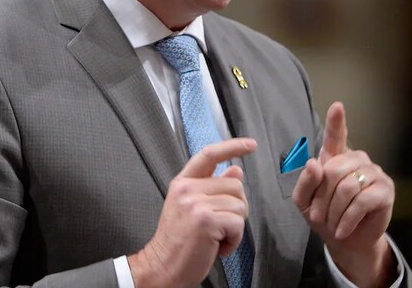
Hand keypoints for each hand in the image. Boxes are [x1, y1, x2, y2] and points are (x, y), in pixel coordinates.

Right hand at [129, 138, 256, 287]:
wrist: (161, 267)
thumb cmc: (178, 241)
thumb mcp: (192, 208)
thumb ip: (213, 187)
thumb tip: (235, 170)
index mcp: (183, 182)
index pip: (209, 154)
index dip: (232, 146)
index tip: (250, 144)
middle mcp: (187, 189)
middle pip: (235, 185)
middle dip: (236, 208)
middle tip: (220, 226)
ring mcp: (195, 203)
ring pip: (239, 205)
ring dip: (235, 227)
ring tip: (216, 237)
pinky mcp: (206, 220)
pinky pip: (238, 224)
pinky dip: (234, 240)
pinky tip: (218, 247)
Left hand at [292, 102, 395, 286]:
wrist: (346, 241)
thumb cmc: (325, 216)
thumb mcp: (305, 202)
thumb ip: (305, 182)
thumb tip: (314, 163)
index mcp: (335, 157)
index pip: (335, 136)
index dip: (336, 121)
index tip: (337, 106)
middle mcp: (357, 159)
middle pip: (334, 170)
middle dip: (322, 198)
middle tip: (317, 216)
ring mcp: (374, 172)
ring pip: (347, 187)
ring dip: (334, 211)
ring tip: (332, 224)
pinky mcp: (386, 190)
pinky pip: (362, 201)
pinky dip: (347, 218)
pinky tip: (342, 229)